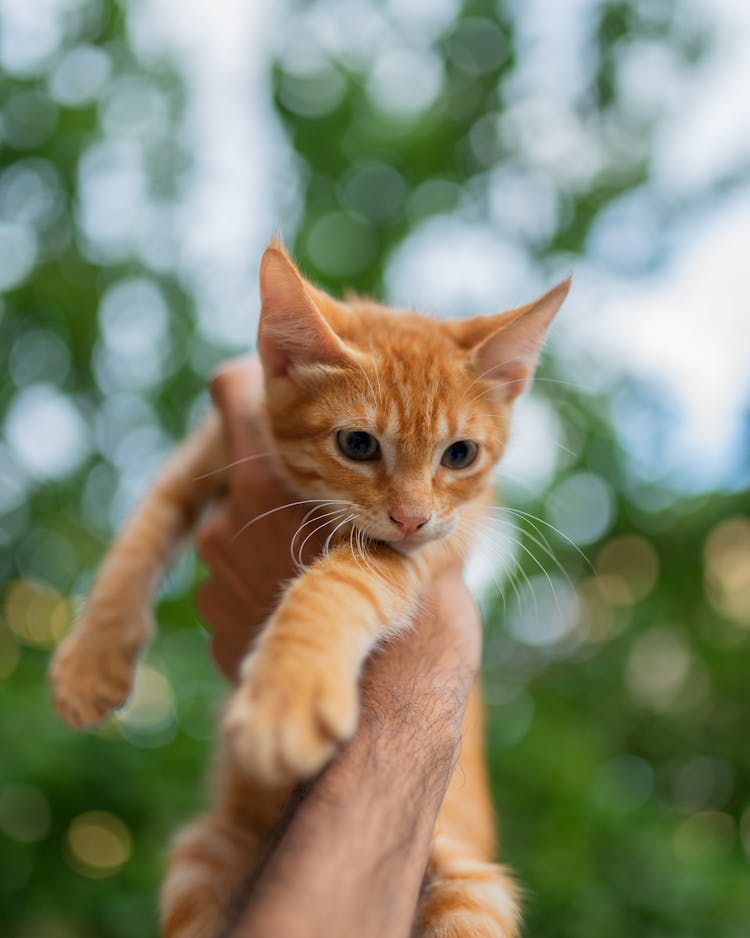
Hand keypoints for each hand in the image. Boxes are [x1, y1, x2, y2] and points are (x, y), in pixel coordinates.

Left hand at [197, 357, 481, 690]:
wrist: (380, 690)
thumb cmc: (402, 588)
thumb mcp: (410, 503)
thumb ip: (386, 452)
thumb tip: (396, 418)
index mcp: (267, 476)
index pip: (232, 388)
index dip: (253, 385)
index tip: (280, 395)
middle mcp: (225, 516)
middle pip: (244, 466)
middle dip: (280, 478)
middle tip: (327, 512)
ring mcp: (213, 570)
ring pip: (237, 527)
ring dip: (270, 536)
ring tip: (322, 567)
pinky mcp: (211, 617)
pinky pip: (230, 581)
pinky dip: (259, 584)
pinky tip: (301, 603)